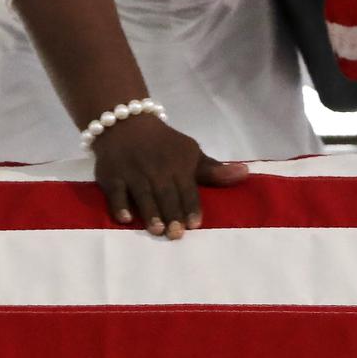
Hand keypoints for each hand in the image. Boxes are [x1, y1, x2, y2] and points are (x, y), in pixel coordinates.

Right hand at [91, 116, 249, 238]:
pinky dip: (119, 204)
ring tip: (157, 230)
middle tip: (176, 235)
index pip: (187, 188)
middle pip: (165, 193)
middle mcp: (156, 168)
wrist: (126, 122)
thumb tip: (245, 174)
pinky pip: (115, 191)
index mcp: (178, 164)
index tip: (195, 224)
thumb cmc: (164, 144)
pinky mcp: (111, 176)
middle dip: (172, 213)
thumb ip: (214, 170)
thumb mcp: (190, 152)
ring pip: (143, 193)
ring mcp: (132, 172)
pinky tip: (125, 219)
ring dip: (150, 211)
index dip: (191, 206)